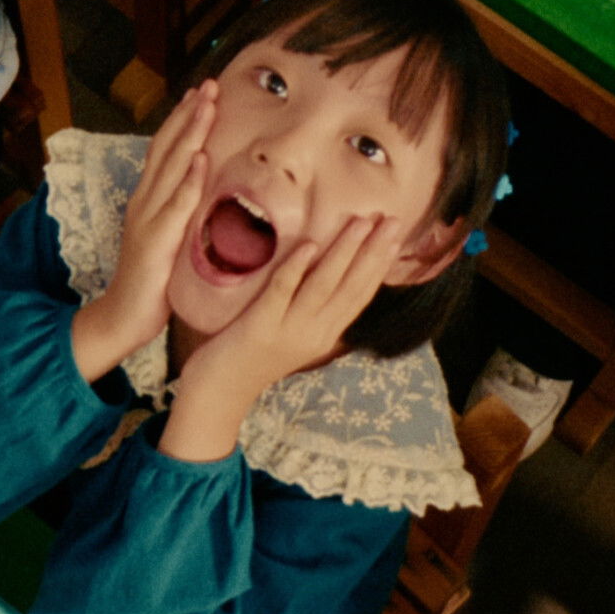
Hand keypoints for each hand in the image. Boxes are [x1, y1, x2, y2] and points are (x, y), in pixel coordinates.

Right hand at [70, 81, 215, 380]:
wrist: (122, 317)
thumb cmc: (151, 282)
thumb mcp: (169, 238)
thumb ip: (182, 213)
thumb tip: (205, 191)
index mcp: (149, 200)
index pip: (166, 150)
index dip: (183, 120)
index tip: (202, 93)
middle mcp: (145, 201)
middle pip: (168, 147)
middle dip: (190, 113)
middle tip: (210, 83)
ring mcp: (149, 219)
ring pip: (172, 166)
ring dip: (191, 132)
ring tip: (208, 103)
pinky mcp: (156, 242)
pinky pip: (175, 206)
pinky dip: (188, 180)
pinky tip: (200, 159)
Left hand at [183, 213, 402, 404]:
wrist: (219, 392)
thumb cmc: (252, 355)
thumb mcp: (293, 333)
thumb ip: (311, 308)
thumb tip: (327, 269)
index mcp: (325, 334)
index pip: (360, 295)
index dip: (380, 265)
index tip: (395, 236)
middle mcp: (314, 333)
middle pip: (351, 288)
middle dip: (373, 252)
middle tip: (392, 220)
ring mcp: (289, 331)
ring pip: (323, 286)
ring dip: (344, 252)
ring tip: (361, 222)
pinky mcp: (260, 326)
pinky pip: (282, 292)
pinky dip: (297, 268)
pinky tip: (309, 245)